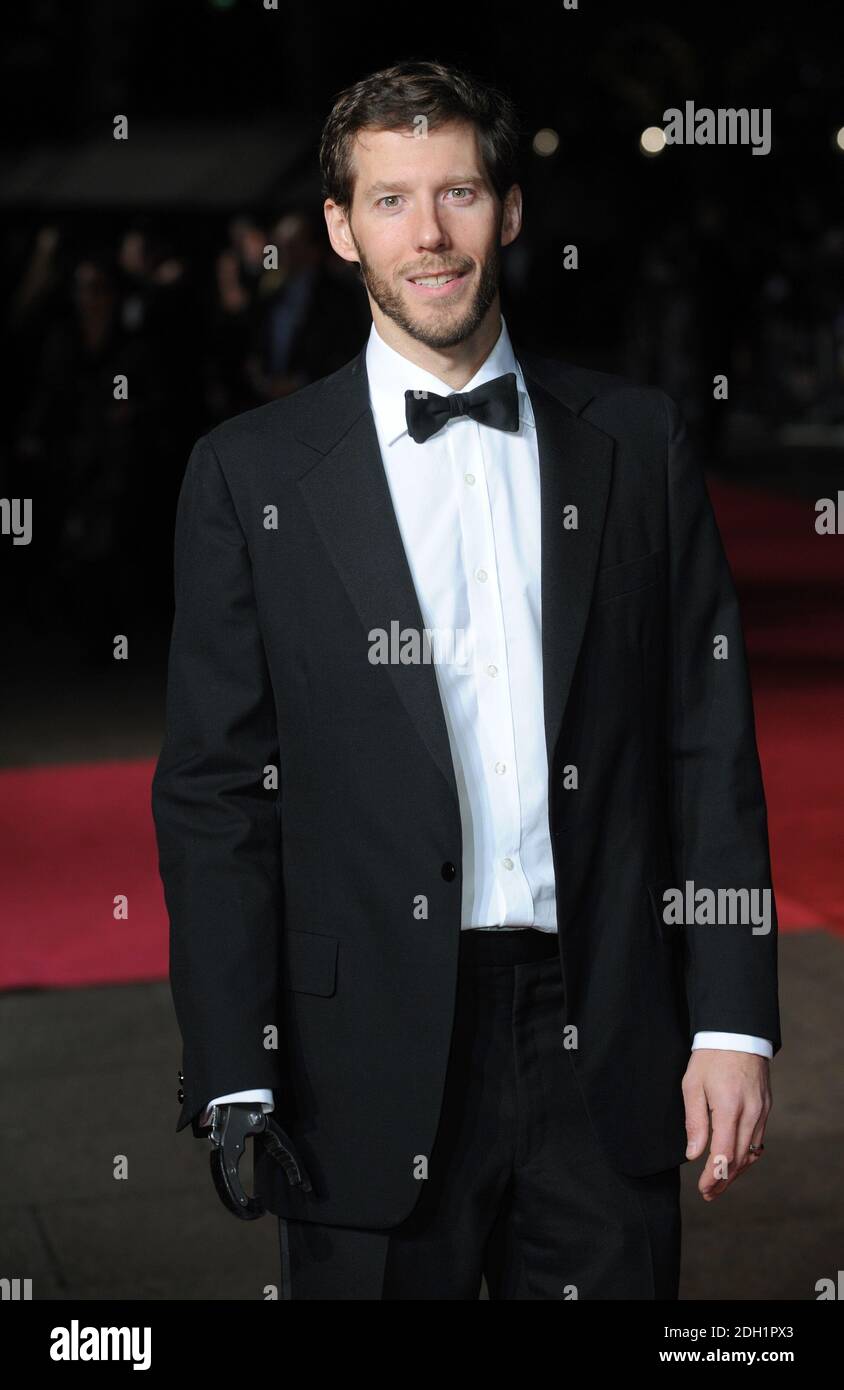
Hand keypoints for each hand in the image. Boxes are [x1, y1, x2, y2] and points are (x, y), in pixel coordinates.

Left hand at [682, 1049, 771, 1199]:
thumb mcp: (692, 1085)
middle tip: (708, 1194)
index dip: (713, 1175)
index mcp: (729, 1107)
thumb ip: (695, 1122)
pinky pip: (758, 1140)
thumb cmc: (710, 1057)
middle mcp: (750, 1113)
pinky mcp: (766, 1108)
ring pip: (751, 1152)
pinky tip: (735, 1163)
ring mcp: (761, 1111)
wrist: (737, 1034)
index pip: (723, 1153)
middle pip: (739, 1158)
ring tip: (719, 1185)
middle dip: (723, 1179)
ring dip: (736, 1172)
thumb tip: (693, 1154)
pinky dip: (746, 1156)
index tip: (703, 1188)